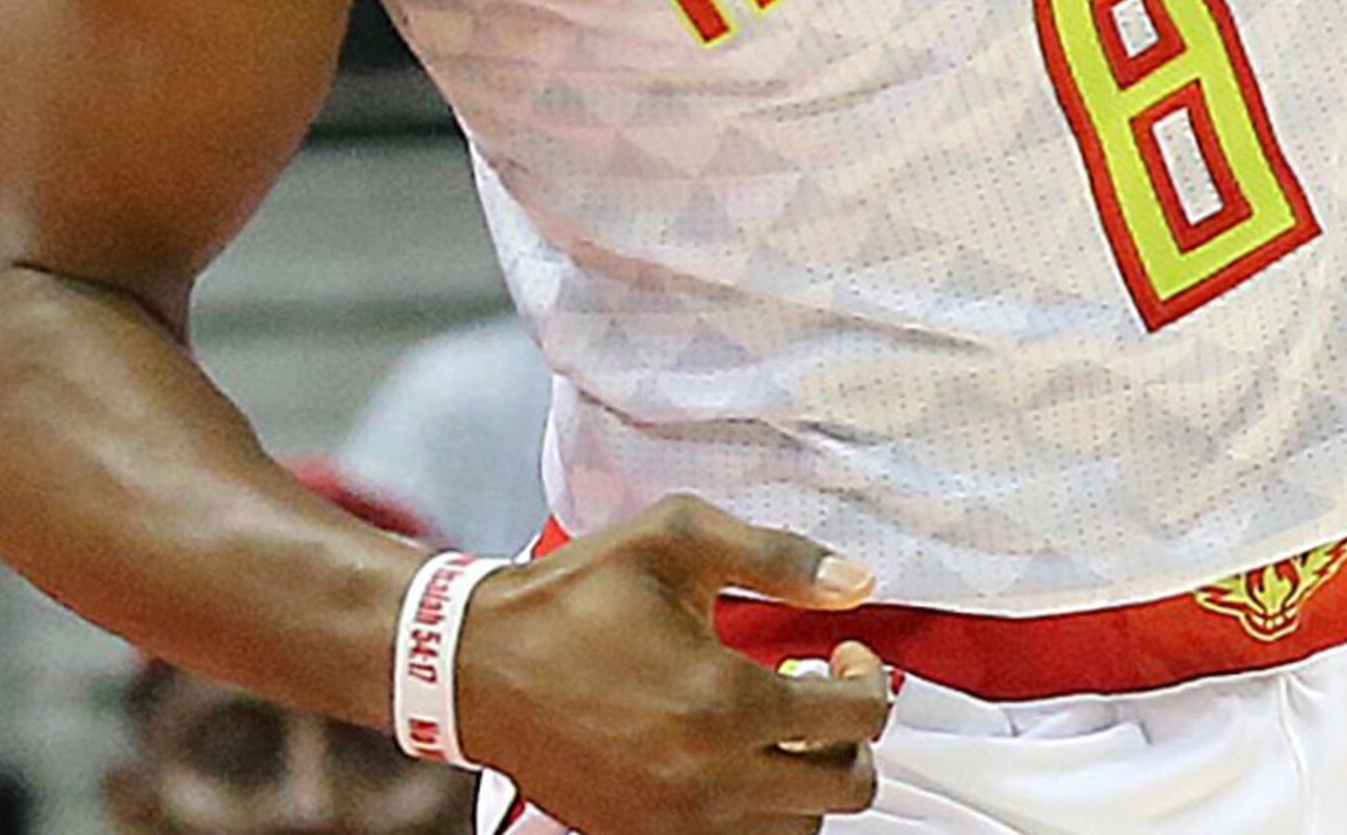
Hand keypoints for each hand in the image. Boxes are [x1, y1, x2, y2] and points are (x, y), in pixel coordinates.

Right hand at [453, 495, 894, 834]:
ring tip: (781, 727)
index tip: (848, 654)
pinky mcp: (642, 832)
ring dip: (808, 777)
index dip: (872, 679)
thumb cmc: (570, 599)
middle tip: (827, 694)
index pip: (858, 719)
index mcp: (726, 701)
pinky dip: (756, 805)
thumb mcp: (677, 541)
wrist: (474, 665)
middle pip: (844, 788)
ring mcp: (674, 816)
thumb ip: (780, 558)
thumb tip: (855, 581)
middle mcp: (708, 775)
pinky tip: (734, 753)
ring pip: (796, 825)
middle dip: (854, 738)